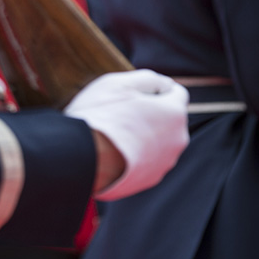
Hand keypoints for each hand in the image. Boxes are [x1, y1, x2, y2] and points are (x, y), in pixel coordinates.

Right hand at [63, 69, 188, 200]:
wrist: (81, 156)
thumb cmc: (100, 115)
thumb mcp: (120, 83)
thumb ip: (149, 78)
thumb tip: (165, 84)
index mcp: (174, 112)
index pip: (177, 93)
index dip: (156, 89)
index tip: (136, 93)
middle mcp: (178, 139)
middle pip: (168, 119)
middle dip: (151, 115)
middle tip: (121, 113)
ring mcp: (165, 162)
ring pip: (158, 142)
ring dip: (143, 136)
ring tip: (114, 135)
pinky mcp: (151, 179)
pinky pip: (147, 161)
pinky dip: (135, 155)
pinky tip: (113, 152)